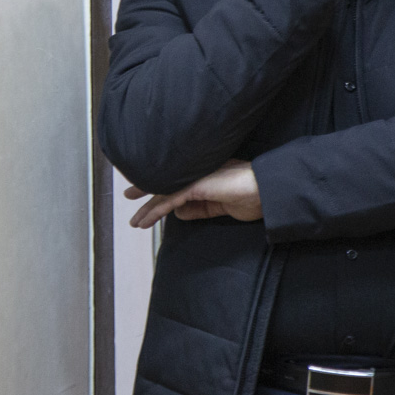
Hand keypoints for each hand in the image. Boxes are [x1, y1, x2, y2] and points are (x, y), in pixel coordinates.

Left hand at [125, 160, 263, 229]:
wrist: (265, 192)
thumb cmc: (250, 197)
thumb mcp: (219, 206)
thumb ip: (199, 208)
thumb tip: (177, 212)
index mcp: (204, 175)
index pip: (176, 181)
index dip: (159, 187)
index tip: (145, 192)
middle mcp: (197, 173)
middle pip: (165, 182)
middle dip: (145, 190)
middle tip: (128, 195)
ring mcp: (196, 177)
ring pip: (164, 192)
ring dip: (147, 209)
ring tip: (135, 221)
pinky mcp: (197, 186)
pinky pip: (170, 200)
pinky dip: (156, 211)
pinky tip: (145, 220)